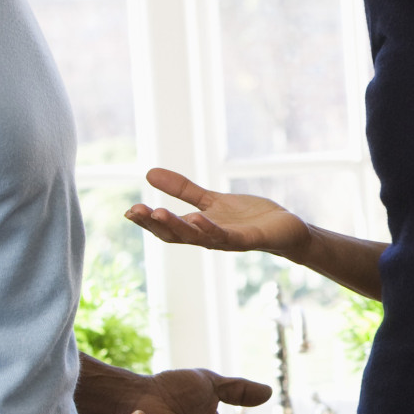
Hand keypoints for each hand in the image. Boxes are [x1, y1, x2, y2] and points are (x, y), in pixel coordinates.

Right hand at [128, 167, 311, 259]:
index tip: (127, 212)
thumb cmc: (248, 218)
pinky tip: (198, 218)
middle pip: (177, 235)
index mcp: (199, 229)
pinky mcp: (249, 239)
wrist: (286, 229)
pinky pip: (227, 236)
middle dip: (154, 225)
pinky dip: (211, 229)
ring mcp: (229, 240)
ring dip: (178, 226)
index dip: (147, 223)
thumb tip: (149, 172)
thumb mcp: (211, 200)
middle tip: (134, 212)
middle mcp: (210, 238)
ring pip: (198, 237)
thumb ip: (183, 190)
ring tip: (157, 213)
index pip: (168, 228)